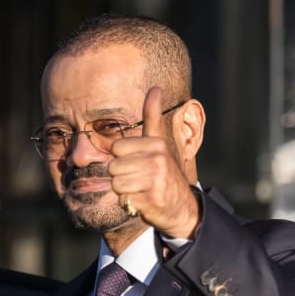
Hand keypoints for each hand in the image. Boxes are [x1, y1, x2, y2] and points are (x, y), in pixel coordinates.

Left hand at [108, 86, 199, 238]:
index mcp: (156, 144)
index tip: (137, 163)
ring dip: (124, 190)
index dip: (122, 158)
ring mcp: (157, 178)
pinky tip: (143, 200)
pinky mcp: (153, 197)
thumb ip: (153, 117)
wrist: (181, 207)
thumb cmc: (162, 173)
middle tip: (139, 179)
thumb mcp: (158, 144)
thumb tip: (156, 88)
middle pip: (113, 166)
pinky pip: (124, 199)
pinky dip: (129, 203)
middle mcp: (158, 158)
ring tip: (141, 189)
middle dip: (121, 176)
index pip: (117, 147)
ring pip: (116, 183)